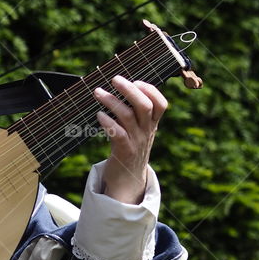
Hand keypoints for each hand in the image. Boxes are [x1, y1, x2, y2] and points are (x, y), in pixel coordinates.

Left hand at [93, 75, 167, 203]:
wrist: (127, 181)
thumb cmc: (128, 149)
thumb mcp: (137, 131)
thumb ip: (133, 113)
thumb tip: (121, 88)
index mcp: (152, 125)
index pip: (161, 104)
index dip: (151, 90)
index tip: (136, 80)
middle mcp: (146, 131)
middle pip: (145, 106)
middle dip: (130, 89)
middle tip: (115, 79)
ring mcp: (136, 142)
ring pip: (128, 117)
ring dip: (112, 101)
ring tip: (98, 92)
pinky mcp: (124, 152)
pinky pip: (118, 134)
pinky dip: (108, 122)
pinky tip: (98, 115)